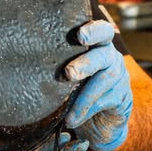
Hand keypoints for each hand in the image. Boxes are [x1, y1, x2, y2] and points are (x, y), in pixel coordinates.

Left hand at [63, 18, 132, 150]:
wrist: (100, 119)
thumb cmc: (76, 88)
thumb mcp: (68, 74)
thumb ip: (59, 65)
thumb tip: (28, 63)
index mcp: (97, 45)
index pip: (101, 31)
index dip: (93, 31)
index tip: (80, 35)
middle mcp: (111, 57)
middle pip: (102, 56)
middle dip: (85, 64)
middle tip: (69, 73)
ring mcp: (119, 76)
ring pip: (103, 82)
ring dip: (83, 98)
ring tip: (68, 114)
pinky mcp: (122, 97)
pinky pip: (105, 102)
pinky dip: (86, 112)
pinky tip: (73, 120)